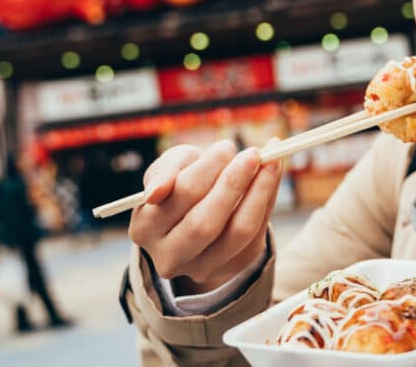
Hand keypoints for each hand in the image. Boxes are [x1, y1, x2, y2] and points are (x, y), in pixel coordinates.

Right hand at [128, 139, 282, 294]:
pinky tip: (271, 177)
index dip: (207, 170)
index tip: (227, 147)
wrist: (197, 213)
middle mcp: (167, 255)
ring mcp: (199, 267)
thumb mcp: (170, 168)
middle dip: (233, 183)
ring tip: (270, 162)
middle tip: (252, 154)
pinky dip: (267, 202)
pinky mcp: (230, 267)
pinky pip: (254, 235)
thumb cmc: (181, 184)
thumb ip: (166, 170)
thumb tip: (159, 190)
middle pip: (204, 223)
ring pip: (237, 232)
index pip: (180, 196)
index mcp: (144, 227)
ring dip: (259, 192)